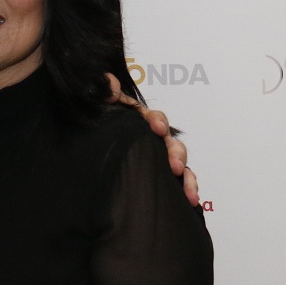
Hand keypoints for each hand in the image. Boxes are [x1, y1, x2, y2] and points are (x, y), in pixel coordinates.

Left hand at [108, 73, 199, 206]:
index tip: (157, 128)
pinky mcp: (162, 175)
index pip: (155, 118)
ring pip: (180, 164)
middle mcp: (155, 140)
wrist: (94, 146)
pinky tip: (191, 201)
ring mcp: (160, 158)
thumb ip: (106, 94)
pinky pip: (179, 182)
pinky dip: (188, 189)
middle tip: (174, 166)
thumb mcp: (102, 108)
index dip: (158, 121)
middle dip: (176, 154)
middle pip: (172, 144)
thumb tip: (109, 83)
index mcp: (142, 123)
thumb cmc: (102, 125)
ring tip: (190, 193)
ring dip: (188, 177)